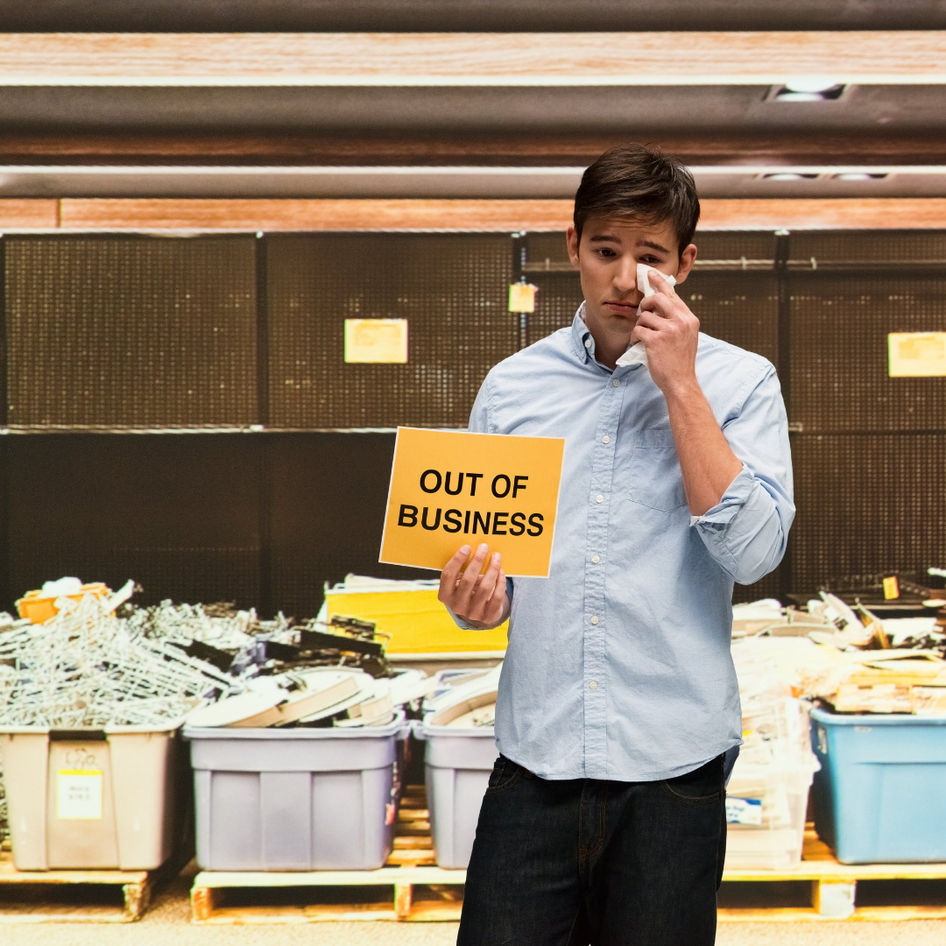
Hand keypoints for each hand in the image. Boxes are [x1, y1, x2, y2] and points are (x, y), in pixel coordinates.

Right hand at [438, 543, 508, 628]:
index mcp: (445, 595)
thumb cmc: (468, 589)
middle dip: (477, 561)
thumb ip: (461, 569)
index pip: (448, 575)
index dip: (457, 560)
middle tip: (484, 547)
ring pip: (485, 587)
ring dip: (492, 569)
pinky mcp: (487, 617)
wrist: (479, 611)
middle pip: (468, 579)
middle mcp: (456, 606)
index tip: (467, 547)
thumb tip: (474, 549)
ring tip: (496, 557)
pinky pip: (497, 596)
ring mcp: (472, 613)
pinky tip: (500, 571)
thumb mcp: (459, 582)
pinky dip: (500, 582)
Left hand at [631, 269, 699, 394]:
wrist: (681, 382)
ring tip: (643, 338)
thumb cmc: (680, 362)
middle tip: (642, 312)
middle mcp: (682, 321)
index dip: (659, 282)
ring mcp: (670, 330)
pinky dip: (635, 337)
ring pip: (645, 316)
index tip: (650, 273)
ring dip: (640, 327)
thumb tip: (659, 307)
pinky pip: (638, 330)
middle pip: (657, 298)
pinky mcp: (657, 340)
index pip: (673, 295)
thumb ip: (676, 321)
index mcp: (689, 319)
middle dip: (645, 303)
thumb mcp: (685, 337)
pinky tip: (639, 344)